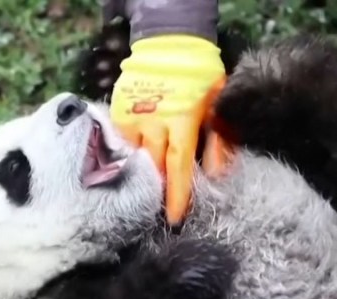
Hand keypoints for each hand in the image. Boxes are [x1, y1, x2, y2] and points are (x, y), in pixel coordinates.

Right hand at [111, 34, 232, 225]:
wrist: (169, 41)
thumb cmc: (200, 75)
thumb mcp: (218, 105)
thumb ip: (219, 141)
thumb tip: (216, 176)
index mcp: (180, 120)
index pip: (177, 166)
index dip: (176, 195)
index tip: (174, 220)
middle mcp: (152, 121)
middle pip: (152, 168)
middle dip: (156, 193)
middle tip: (158, 216)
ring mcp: (130, 116)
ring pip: (133, 158)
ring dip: (139, 178)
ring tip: (142, 199)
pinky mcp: (117, 111)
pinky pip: (120, 143)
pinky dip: (127, 158)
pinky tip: (130, 171)